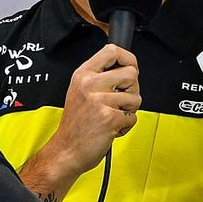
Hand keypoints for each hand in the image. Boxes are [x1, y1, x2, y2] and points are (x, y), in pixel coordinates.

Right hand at [46, 44, 140, 175]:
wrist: (66, 150)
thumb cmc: (76, 124)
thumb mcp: (79, 90)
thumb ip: (99, 76)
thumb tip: (126, 68)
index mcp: (83, 74)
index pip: (112, 51)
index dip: (128, 58)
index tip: (130, 67)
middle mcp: (90, 84)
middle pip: (131, 73)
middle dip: (132, 89)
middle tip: (119, 101)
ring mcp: (99, 100)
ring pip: (136, 97)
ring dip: (129, 110)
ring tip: (112, 116)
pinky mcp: (109, 118)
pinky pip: (133, 117)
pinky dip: (126, 125)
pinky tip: (111, 127)